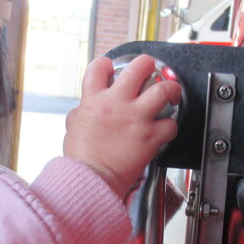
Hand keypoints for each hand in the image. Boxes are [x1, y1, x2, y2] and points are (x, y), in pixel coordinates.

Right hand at [64, 55, 180, 196]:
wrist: (91, 179)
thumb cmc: (81, 159)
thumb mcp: (72, 129)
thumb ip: (80, 114)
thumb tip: (82, 111)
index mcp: (94, 100)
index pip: (98, 67)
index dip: (106, 64)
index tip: (112, 69)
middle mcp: (117, 103)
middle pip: (138, 68)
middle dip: (147, 64)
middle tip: (150, 69)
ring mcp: (136, 118)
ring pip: (162, 90)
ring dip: (170, 89)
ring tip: (171, 92)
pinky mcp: (150, 136)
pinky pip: (170, 125)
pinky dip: (171, 127)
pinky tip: (167, 129)